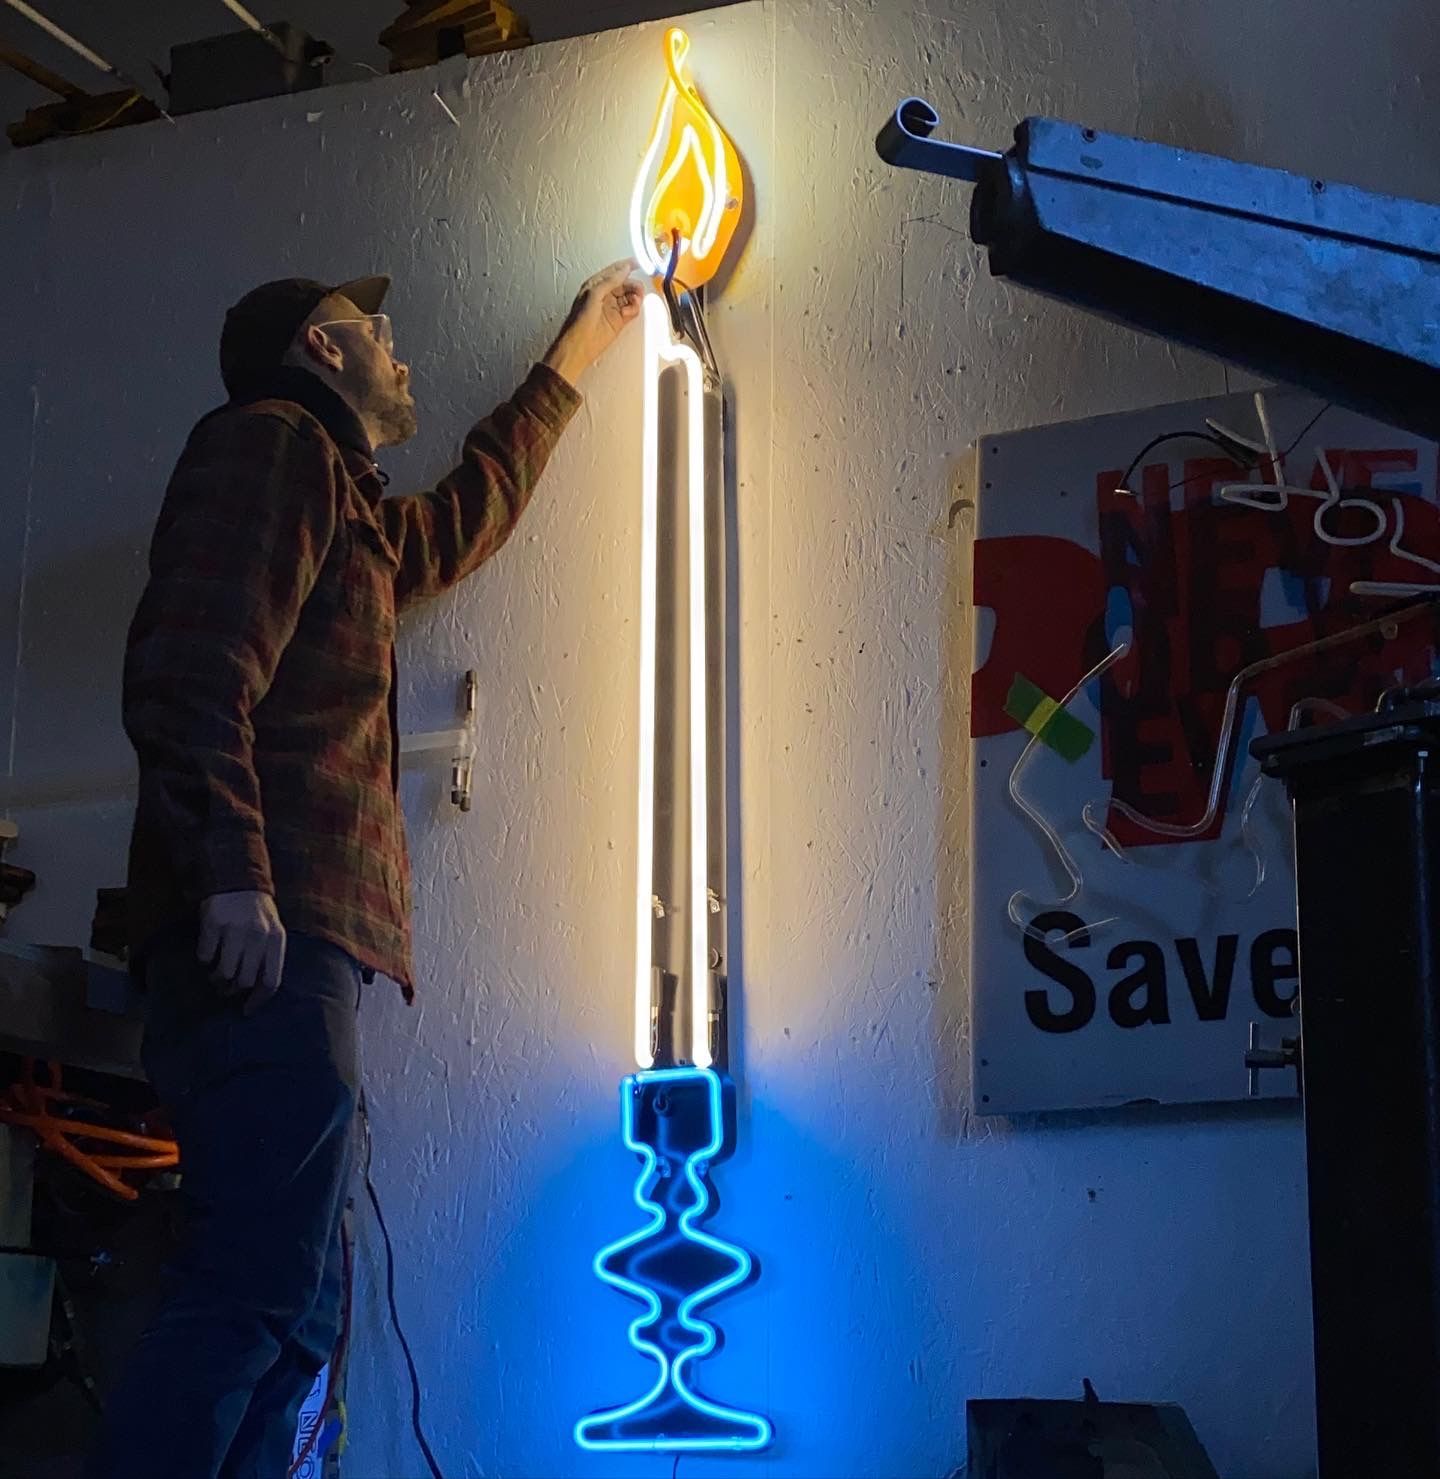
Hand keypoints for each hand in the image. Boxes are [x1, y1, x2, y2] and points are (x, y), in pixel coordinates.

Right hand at [197, 889, 286, 1012]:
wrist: (238, 882)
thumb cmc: (257, 915)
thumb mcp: (272, 933)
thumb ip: (268, 959)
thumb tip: (255, 995)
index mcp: (276, 940)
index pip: (271, 980)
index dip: (258, 1000)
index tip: (246, 1010)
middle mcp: (258, 935)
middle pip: (245, 981)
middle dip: (234, 989)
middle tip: (227, 987)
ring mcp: (235, 929)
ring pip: (223, 972)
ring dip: (216, 978)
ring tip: (216, 972)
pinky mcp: (213, 923)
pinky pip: (205, 956)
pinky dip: (204, 958)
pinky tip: (208, 950)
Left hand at [542, 259, 643, 386]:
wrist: (580, 344)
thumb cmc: (580, 320)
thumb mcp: (594, 293)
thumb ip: (611, 280)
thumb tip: (624, 269)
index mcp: (596, 284)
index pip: (614, 271)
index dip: (626, 265)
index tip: (638, 263)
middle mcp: (605, 294)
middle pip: (625, 283)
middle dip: (633, 284)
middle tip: (637, 289)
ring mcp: (613, 307)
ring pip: (631, 296)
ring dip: (635, 297)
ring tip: (634, 301)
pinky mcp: (619, 320)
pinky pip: (632, 310)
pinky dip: (633, 309)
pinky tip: (628, 312)